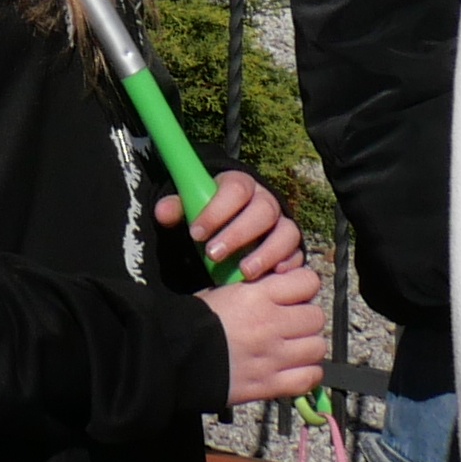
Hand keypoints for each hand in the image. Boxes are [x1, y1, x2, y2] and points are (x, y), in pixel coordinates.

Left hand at [165, 168, 306, 279]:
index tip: (195, 233)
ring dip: (266, 253)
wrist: (232, 225)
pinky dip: (289, 264)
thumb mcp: (192, 209)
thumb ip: (177, 209)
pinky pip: (297, 253)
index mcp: (240, 185)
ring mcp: (282, 224)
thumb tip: (163, 212)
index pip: (235, 189)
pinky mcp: (292, 247)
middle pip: (263, 211)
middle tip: (213, 255)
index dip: (217, 210)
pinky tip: (274, 275)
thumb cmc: (210, 216)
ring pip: (286, 232)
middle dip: (238, 234)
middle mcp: (266, 201)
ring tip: (244, 273)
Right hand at [203, 262, 328, 401]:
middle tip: (292, 323)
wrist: (174, 358)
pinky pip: (309, 378)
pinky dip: (306, 373)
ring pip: (318, 347)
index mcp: (257, 296)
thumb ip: (256, 290)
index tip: (295, 293)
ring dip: (308, 346)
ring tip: (293, 347)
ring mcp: (274, 357)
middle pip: (316, 317)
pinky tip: (294, 368)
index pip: (308, 282)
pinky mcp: (271, 384)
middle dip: (306, 318)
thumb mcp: (222, 291)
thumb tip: (279, 289)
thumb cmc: (193, 322)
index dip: (304, 286)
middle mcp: (271, 324)